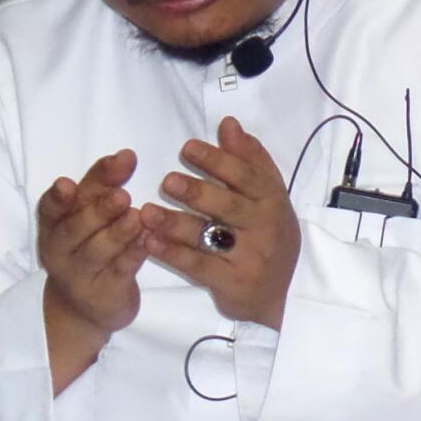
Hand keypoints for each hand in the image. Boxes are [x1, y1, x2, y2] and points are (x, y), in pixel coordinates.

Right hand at [38, 149, 144, 389]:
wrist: (84, 309)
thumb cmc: (89, 248)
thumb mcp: (89, 217)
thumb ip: (102, 187)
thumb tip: (126, 155)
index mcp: (53, 225)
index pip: (53, 207)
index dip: (59, 196)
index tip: (68, 182)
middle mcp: (60, 249)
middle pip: (75, 228)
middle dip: (97, 210)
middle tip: (121, 195)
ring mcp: (80, 273)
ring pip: (98, 250)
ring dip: (118, 232)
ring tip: (137, 216)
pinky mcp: (104, 292)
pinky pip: (120, 270)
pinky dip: (134, 253)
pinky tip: (148, 239)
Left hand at [141, 117, 300, 328]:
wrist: (272, 296)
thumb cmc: (266, 237)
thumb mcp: (268, 198)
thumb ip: (250, 160)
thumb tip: (229, 124)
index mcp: (273, 201)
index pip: (247, 177)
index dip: (218, 161)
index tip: (187, 147)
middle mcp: (266, 228)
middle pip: (229, 206)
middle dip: (198, 193)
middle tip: (167, 181)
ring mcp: (251, 257)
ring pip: (210, 236)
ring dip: (176, 224)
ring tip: (146, 212)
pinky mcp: (233, 282)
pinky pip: (198, 266)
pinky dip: (172, 253)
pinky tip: (149, 241)